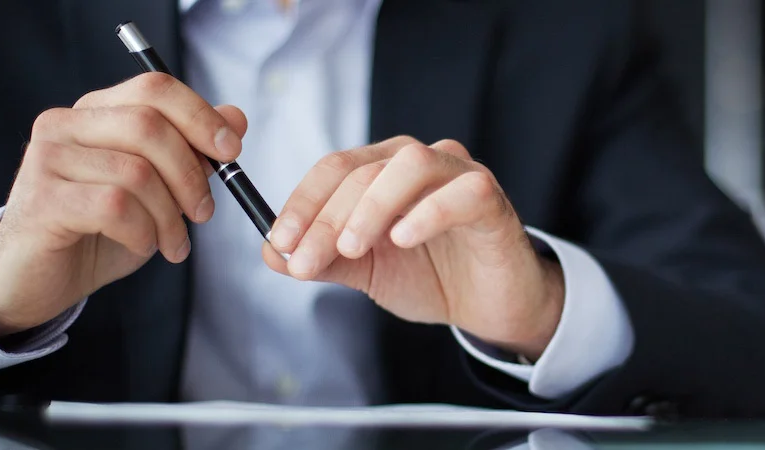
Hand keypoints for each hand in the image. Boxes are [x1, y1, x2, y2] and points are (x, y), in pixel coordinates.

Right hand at [0, 73, 247, 337]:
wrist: (38, 280)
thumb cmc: (99, 232)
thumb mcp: (157, 191)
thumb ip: (190, 152)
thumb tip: (235, 118)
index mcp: (95, 113)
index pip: (154, 88)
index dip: (200, 116)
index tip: (231, 151)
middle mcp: (65, 125)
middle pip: (148, 126)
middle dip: (190, 174)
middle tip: (203, 214)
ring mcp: (47, 159)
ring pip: (136, 172)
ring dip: (169, 216)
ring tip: (172, 243)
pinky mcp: (42, 199)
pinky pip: (114, 206)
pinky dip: (143, 232)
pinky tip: (142, 246)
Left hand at [262, 136, 564, 358]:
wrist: (488, 306)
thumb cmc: (431, 276)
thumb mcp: (367, 271)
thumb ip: (324, 258)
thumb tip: (272, 252)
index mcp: (385, 169)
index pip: (335, 168)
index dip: (302, 202)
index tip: (280, 242)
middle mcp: (421, 160)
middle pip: (364, 169)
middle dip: (326, 217)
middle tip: (306, 261)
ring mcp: (460, 175)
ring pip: (410, 164)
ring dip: (371, 206)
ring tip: (352, 248)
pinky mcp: (492, 200)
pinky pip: (461, 192)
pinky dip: (428, 212)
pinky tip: (404, 239)